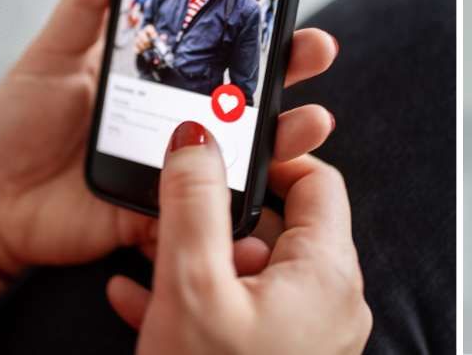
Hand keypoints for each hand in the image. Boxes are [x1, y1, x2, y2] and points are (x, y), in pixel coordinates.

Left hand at [0, 0, 338, 273]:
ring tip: (312, 121)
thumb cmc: (19, 123)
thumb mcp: (53, 54)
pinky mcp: (168, 212)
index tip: (294, 2)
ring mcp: (183, 168)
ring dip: (288, 136)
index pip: (226, 47)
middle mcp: (185, 119)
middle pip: (255, 94)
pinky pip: (213, 212)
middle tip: (319, 49)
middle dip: (295, 71)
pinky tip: (265, 187)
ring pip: (249, 153)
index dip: (265, 28)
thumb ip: (88, 1)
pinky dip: (243, 204)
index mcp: (165, 75)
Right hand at [105, 122, 370, 354]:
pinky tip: (141, 303)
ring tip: (144, 262)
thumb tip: (198, 137)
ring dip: (198, 262)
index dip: (270, 159)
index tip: (223, 153)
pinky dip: (201, 301)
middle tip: (169, 213)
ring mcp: (308, 339)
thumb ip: (193, 204)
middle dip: (218, 220)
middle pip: (280, 228)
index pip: (317, 182)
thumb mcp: (191, 285)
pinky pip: (245, 316)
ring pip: (253, 275)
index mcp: (326, 273)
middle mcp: (330, 304)